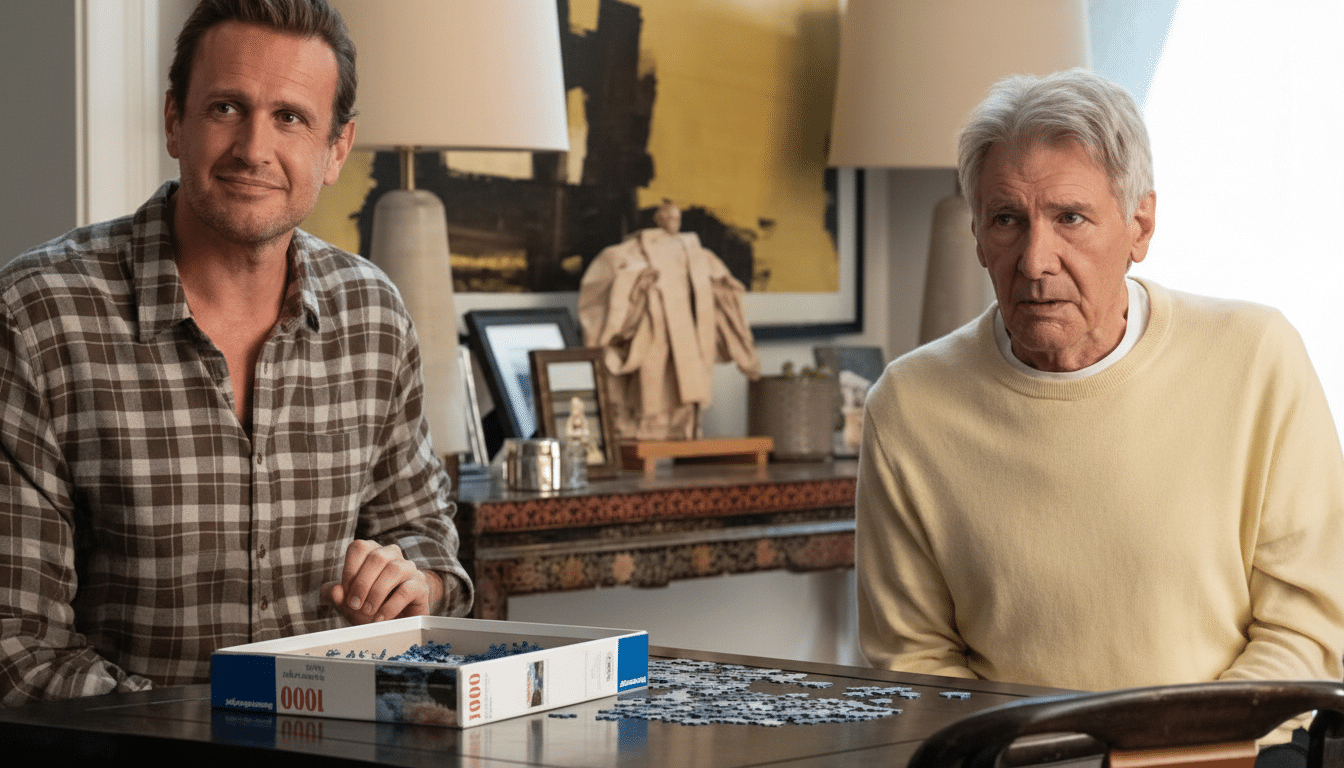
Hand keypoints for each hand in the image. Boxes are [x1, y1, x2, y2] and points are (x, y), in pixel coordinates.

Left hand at [320, 540, 443, 623]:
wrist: (397, 619)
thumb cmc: (370, 604)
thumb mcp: (347, 601)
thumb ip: (334, 594)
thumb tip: (334, 591)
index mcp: (372, 552)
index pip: (360, 547)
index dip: (350, 570)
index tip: (345, 593)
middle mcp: (392, 555)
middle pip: (377, 557)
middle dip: (362, 584)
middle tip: (354, 605)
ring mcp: (409, 568)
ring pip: (394, 569)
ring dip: (376, 593)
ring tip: (368, 611)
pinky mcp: (421, 586)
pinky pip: (407, 590)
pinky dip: (390, 606)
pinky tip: (380, 618)